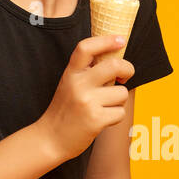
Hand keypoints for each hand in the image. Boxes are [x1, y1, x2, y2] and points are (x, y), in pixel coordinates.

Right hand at [40, 33, 135, 161]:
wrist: (50, 139)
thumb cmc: (64, 111)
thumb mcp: (69, 85)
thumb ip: (86, 73)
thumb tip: (115, 60)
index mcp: (70, 73)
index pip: (86, 48)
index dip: (106, 40)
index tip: (121, 39)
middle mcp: (78, 84)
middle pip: (114, 66)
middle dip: (128, 69)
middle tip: (125, 75)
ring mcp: (87, 101)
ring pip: (121, 93)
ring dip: (118, 101)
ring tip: (104, 107)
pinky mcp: (96, 119)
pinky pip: (120, 112)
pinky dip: (115, 117)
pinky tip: (102, 120)